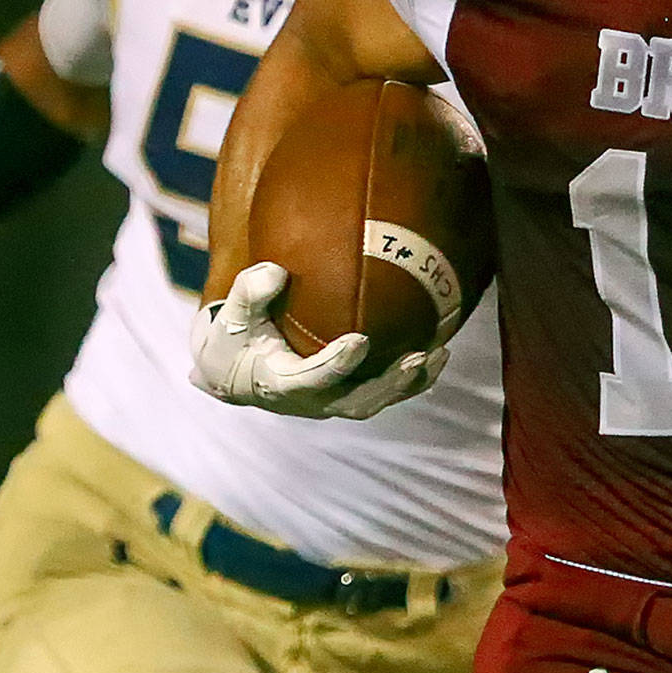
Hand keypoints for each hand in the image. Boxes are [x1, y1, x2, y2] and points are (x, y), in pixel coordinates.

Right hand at [188, 262, 445, 419]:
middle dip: (388, 383)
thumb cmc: (234, 334)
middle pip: (355, 401)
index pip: (310, 380)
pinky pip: (385, 391)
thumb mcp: (231, 313)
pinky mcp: (347, 393)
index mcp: (278, 384)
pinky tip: (439, 351)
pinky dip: (413, 377)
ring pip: (376, 400)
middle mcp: (310, 401)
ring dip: (410, 382)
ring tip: (440, 354)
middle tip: (415, 357)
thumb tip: (275, 271)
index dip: (335, 365)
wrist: (233, 368)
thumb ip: (250, 292)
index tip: (360, 340)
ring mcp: (332, 400)